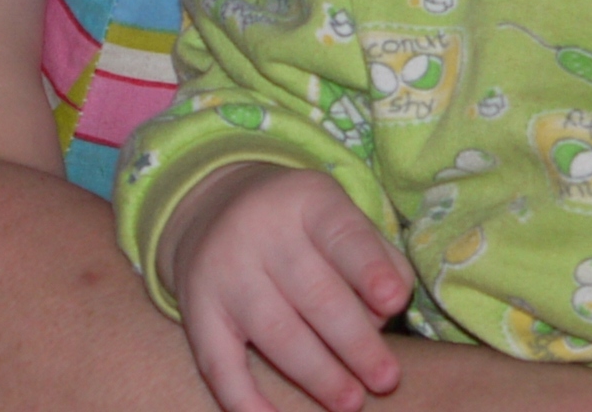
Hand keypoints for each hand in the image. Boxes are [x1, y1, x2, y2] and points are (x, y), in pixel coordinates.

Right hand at [160, 161, 416, 411]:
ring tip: (352, 402)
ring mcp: (224, 271)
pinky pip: (220, 363)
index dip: (369, 269)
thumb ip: (375, 255)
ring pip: (276, 332)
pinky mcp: (197, 311)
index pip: (342, 234)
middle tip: (386, 380)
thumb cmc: (299, 223)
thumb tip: (389, 310)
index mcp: (306, 199)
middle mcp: (261, 229)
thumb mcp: (338, 215)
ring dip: (318, 375)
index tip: (394, 303)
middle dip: (355, 343)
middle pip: (314, 293)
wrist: (211, 206)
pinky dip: (245, 400)